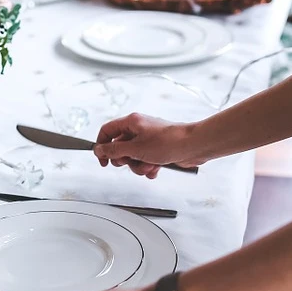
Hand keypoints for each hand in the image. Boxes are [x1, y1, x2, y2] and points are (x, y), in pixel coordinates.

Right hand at [93, 113, 207, 178]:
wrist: (193, 146)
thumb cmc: (168, 142)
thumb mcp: (135, 149)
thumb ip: (114, 150)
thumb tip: (99, 149)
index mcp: (131, 122)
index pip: (107, 131)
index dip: (102, 146)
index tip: (103, 160)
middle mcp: (139, 129)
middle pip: (119, 147)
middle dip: (125, 160)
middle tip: (131, 161)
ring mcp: (148, 140)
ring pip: (133, 158)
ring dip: (138, 166)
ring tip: (149, 165)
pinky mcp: (157, 150)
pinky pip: (145, 161)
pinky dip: (148, 167)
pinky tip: (156, 168)